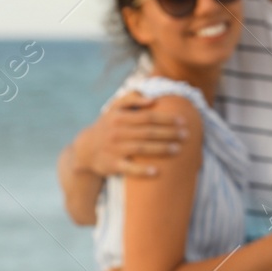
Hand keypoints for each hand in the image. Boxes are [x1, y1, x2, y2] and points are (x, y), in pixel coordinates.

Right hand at [72, 91, 188, 179]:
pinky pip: (129, 168)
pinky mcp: (112, 164)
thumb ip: (130, 98)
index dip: (166, 118)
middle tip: (186, 135)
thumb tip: (152, 99)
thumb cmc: (107, 126)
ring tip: (178, 149)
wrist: (85, 149)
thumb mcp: (113, 109)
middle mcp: (117, 132)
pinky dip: (142, 170)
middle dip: (169, 133)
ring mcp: (115, 149)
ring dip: (161, 149)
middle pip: (148, 132)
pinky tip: (157, 171)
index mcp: (119, 117)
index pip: (147, 116)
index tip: (182, 120)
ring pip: (142, 148)